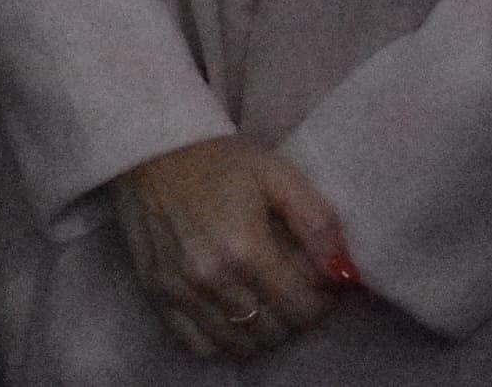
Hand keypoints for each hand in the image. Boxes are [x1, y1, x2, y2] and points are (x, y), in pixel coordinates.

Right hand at [111, 137, 353, 360]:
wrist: (147, 146)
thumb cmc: (219, 160)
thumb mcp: (278, 175)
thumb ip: (319, 224)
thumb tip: (344, 274)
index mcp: (245, 250)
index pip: (304, 310)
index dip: (319, 296)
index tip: (311, 274)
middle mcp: (210, 278)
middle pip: (274, 331)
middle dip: (289, 311)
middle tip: (284, 280)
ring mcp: (178, 289)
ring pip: (239, 344)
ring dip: (258, 327)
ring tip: (257, 294)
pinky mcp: (155, 291)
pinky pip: (198, 344)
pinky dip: (220, 337)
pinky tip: (226, 309)